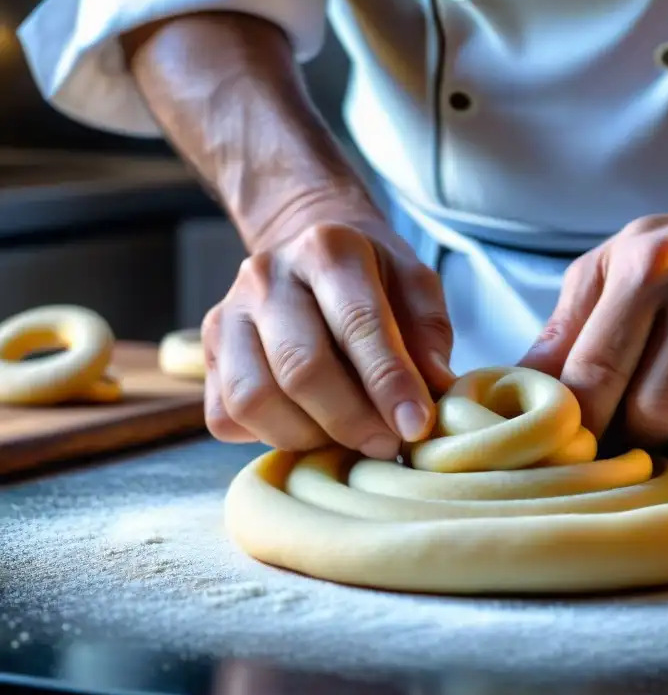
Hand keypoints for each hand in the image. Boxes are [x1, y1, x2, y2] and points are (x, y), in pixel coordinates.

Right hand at [201, 217, 454, 456]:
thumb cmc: (372, 279)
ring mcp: (227, 315)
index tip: (416, 426)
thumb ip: (429, 333)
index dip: (389, 382)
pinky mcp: (204, 355)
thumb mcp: (414, 285)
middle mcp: (266, 277)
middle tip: (387, 445)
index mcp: (327, 249)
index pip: (359, 323)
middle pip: (302, 368)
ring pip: (255, 399)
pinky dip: (269, 436)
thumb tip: (436, 390)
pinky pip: (226, 416)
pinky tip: (308, 426)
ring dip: (308, 436)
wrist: (306, 257)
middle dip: (352, 420)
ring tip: (347, 438)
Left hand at [519, 211, 667, 446]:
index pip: (599, 371)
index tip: (569, 441)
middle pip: (657, 411)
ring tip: (665, 409)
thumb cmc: (653, 262)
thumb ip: (560, 334)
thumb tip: (518, 393)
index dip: (579, 421)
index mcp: (647, 268)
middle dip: (631, 433)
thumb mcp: (597, 275)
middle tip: (620, 424)